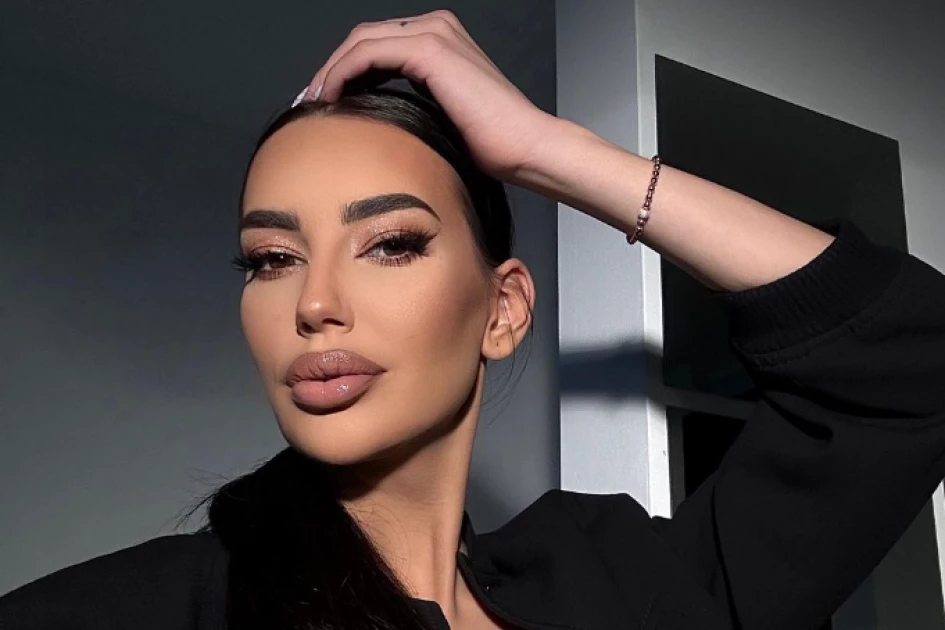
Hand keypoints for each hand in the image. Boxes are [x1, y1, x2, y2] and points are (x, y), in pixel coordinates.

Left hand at [302, 10, 557, 182]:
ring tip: (315, 103)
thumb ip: (414, 102)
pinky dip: (342, 74)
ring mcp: (433, 33)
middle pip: (364, 38)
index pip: (378, 44)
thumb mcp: (443, 116)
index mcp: (441, 38)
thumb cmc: (492, 143)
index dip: (345, 69)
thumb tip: (376, 120)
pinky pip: (367, 54)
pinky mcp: (429, 50)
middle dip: (332, 68)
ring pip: (360, 42)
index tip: (325, 100)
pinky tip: (331, 99)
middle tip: (311, 101)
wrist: (524, 146)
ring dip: (330, 71)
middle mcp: (436, 26)